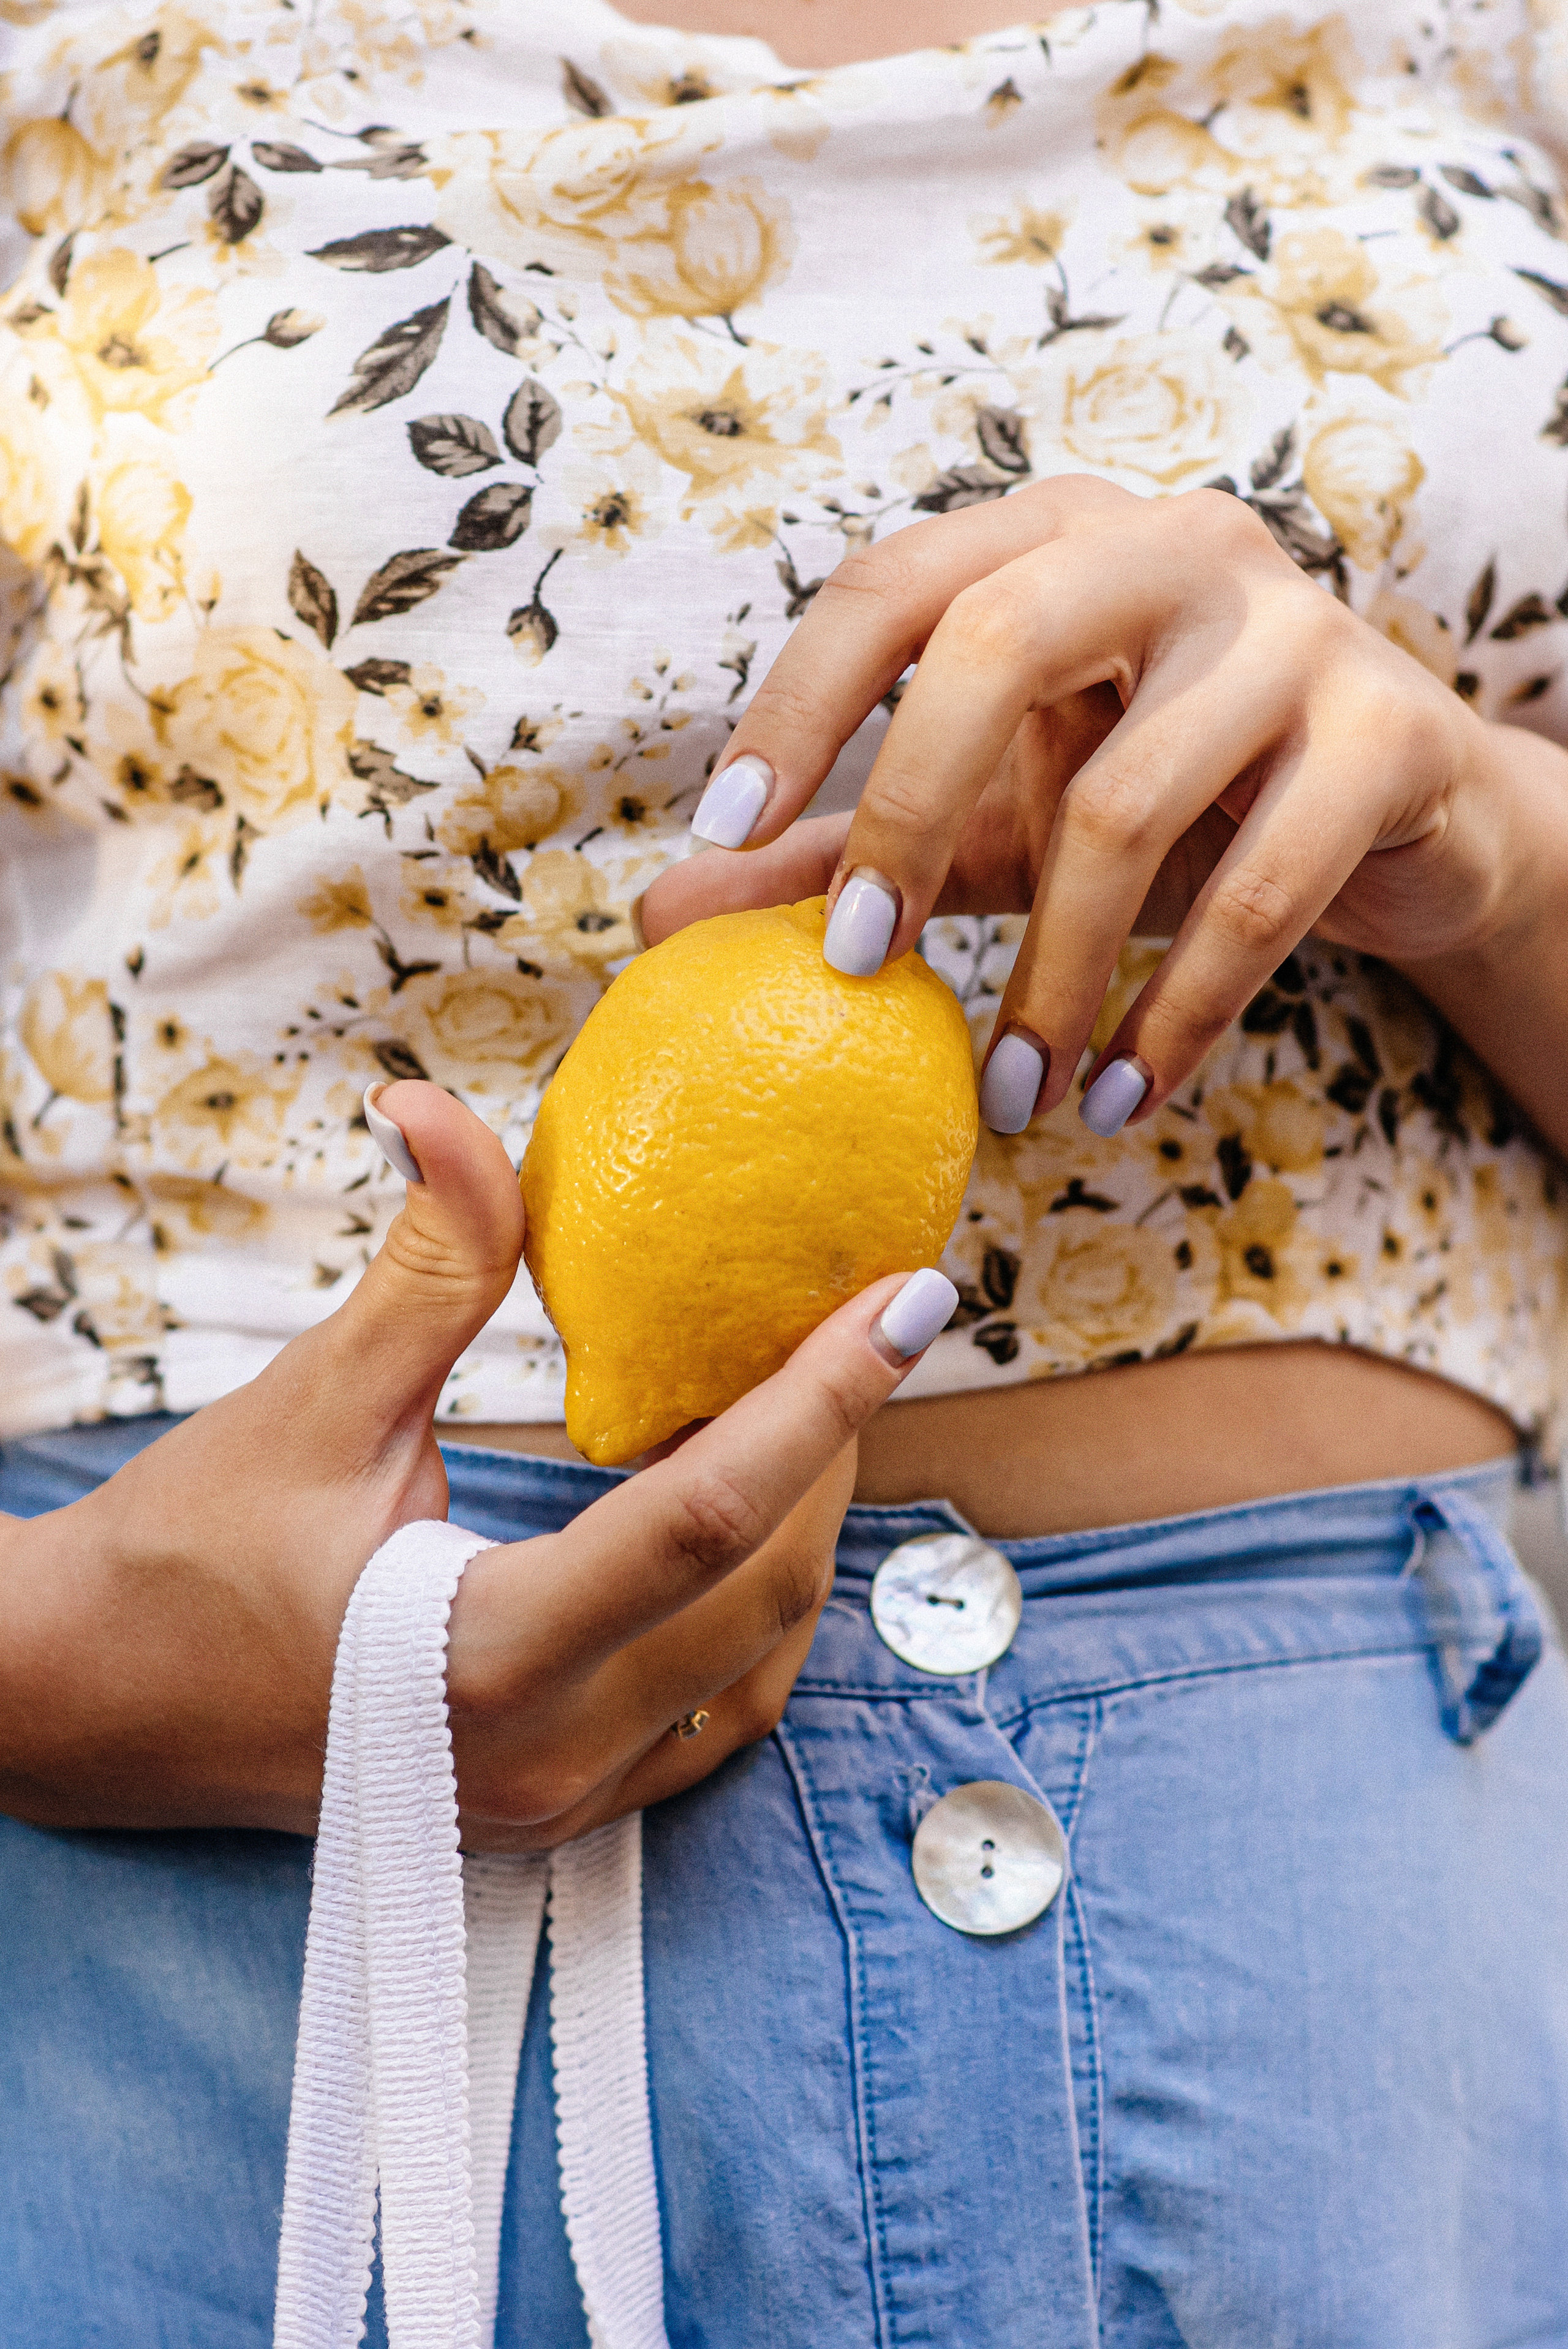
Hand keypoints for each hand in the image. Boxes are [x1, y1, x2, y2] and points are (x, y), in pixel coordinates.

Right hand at [0, 1082, 950, 1844]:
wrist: (91, 1708)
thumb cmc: (185, 1556)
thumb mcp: (310, 1403)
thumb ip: (424, 1269)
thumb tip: (446, 1110)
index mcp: (476, 1661)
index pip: (706, 1518)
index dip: (822, 1399)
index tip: (907, 1300)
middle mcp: (540, 1757)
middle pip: (761, 1593)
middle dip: (832, 1453)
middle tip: (855, 1328)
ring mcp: (555, 1804)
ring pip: (759, 1664)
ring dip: (802, 1531)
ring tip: (803, 1404)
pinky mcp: (556, 1811)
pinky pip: (715, 1716)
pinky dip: (752, 1608)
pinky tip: (745, 1512)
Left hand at [650, 476, 1553, 1138]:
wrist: (1402, 823)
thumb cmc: (1170, 806)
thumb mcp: (996, 821)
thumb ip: (842, 854)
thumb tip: (659, 916)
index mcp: (1055, 539)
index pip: (892, 585)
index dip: (795, 704)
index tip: (722, 830)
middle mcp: (1173, 546)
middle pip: (998, 644)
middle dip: (907, 817)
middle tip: (861, 973)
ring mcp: (1295, 629)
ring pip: (1129, 803)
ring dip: (1052, 978)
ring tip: (1009, 1098)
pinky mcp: (1390, 735)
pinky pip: (1261, 895)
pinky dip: (1178, 1017)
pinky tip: (1121, 1100)